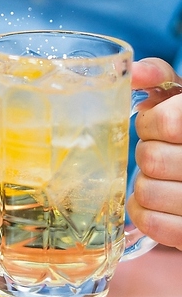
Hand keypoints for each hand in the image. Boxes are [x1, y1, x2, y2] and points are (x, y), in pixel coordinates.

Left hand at [126, 58, 181, 248]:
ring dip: (144, 183)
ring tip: (163, 178)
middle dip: (147, 153)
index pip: (163, 124)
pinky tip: (156, 201)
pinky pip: (151, 223)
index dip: (149, 124)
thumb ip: (162, 78)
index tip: (155, 125)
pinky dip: (144, 212)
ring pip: (145, 191)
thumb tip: (132, 72)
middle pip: (149, 159)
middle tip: (161, 152)